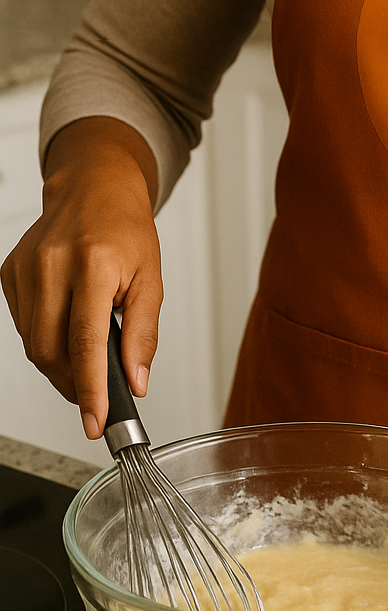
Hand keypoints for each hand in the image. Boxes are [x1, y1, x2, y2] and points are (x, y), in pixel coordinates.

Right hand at [1, 117, 161, 439]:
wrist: (93, 189)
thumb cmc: (125, 230)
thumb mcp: (151, 280)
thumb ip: (143, 334)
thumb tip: (136, 380)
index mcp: (92, 265)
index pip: (86, 342)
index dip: (90, 389)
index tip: (96, 421)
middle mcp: (51, 265)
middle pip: (51, 351)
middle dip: (74, 385)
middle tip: (97, 397)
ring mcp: (24, 269)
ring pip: (34, 345)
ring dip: (61, 367)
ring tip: (87, 362)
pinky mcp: (9, 274)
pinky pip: (25, 326)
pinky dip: (46, 341)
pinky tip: (66, 330)